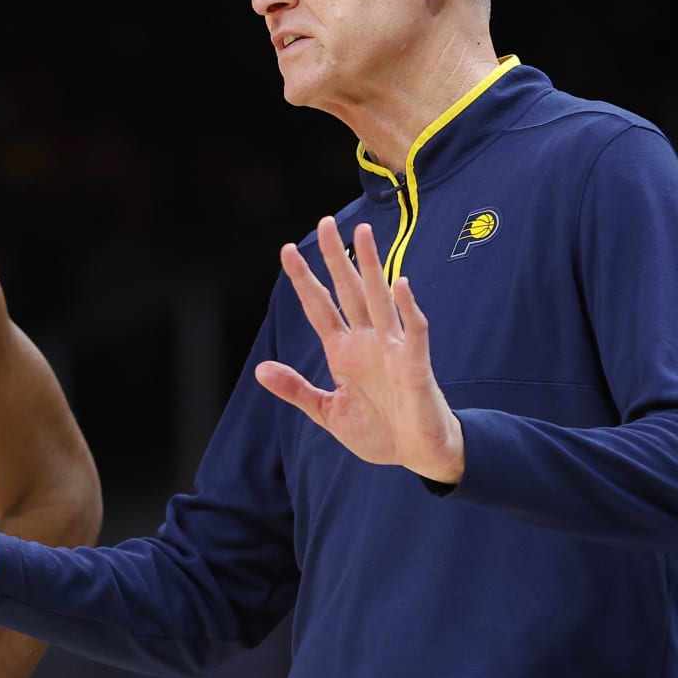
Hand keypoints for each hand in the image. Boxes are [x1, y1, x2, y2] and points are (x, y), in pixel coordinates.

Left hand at [255, 219, 465, 482]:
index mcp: (343, 352)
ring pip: (379, 299)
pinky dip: (407, 308)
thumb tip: (261, 369)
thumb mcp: (327, 413)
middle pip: (349, 291)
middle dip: (337, 258)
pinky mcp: (415, 365)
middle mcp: (367, 342)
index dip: (304, 279)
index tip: (288, 249)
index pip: (319, 307)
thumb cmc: (378, 432)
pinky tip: (400, 284)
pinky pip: (413, 331)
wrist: (416, 455)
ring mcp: (392, 349)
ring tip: (363, 234)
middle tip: (326, 222)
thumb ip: (296, 390)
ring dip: (372, 267)